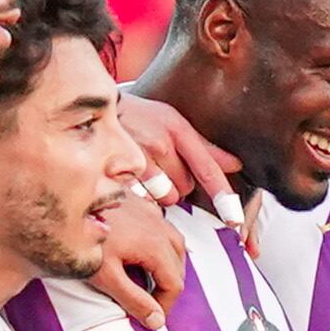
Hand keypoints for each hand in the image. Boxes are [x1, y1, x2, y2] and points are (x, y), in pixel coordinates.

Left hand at [93, 191, 188, 328]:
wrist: (61, 198)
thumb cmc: (81, 233)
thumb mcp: (106, 275)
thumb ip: (134, 300)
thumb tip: (156, 320)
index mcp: (155, 246)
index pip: (174, 284)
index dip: (165, 306)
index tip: (151, 317)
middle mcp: (159, 226)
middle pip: (179, 265)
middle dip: (168, 287)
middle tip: (152, 303)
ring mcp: (150, 212)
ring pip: (174, 244)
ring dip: (169, 265)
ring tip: (153, 279)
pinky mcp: (139, 203)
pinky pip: (162, 227)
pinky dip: (161, 245)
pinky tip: (143, 250)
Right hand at [115, 90, 242, 225]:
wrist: (94, 110)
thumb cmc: (140, 118)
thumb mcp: (173, 123)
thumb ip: (204, 148)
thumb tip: (235, 165)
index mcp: (176, 129)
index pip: (207, 168)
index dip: (223, 196)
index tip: (235, 220)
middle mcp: (158, 142)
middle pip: (185, 188)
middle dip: (178, 183)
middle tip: (162, 166)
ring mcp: (136, 158)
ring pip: (165, 196)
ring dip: (160, 192)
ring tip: (147, 171)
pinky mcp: (117, 172)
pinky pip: (142, 198)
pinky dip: (142, 194)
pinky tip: (132, 177)